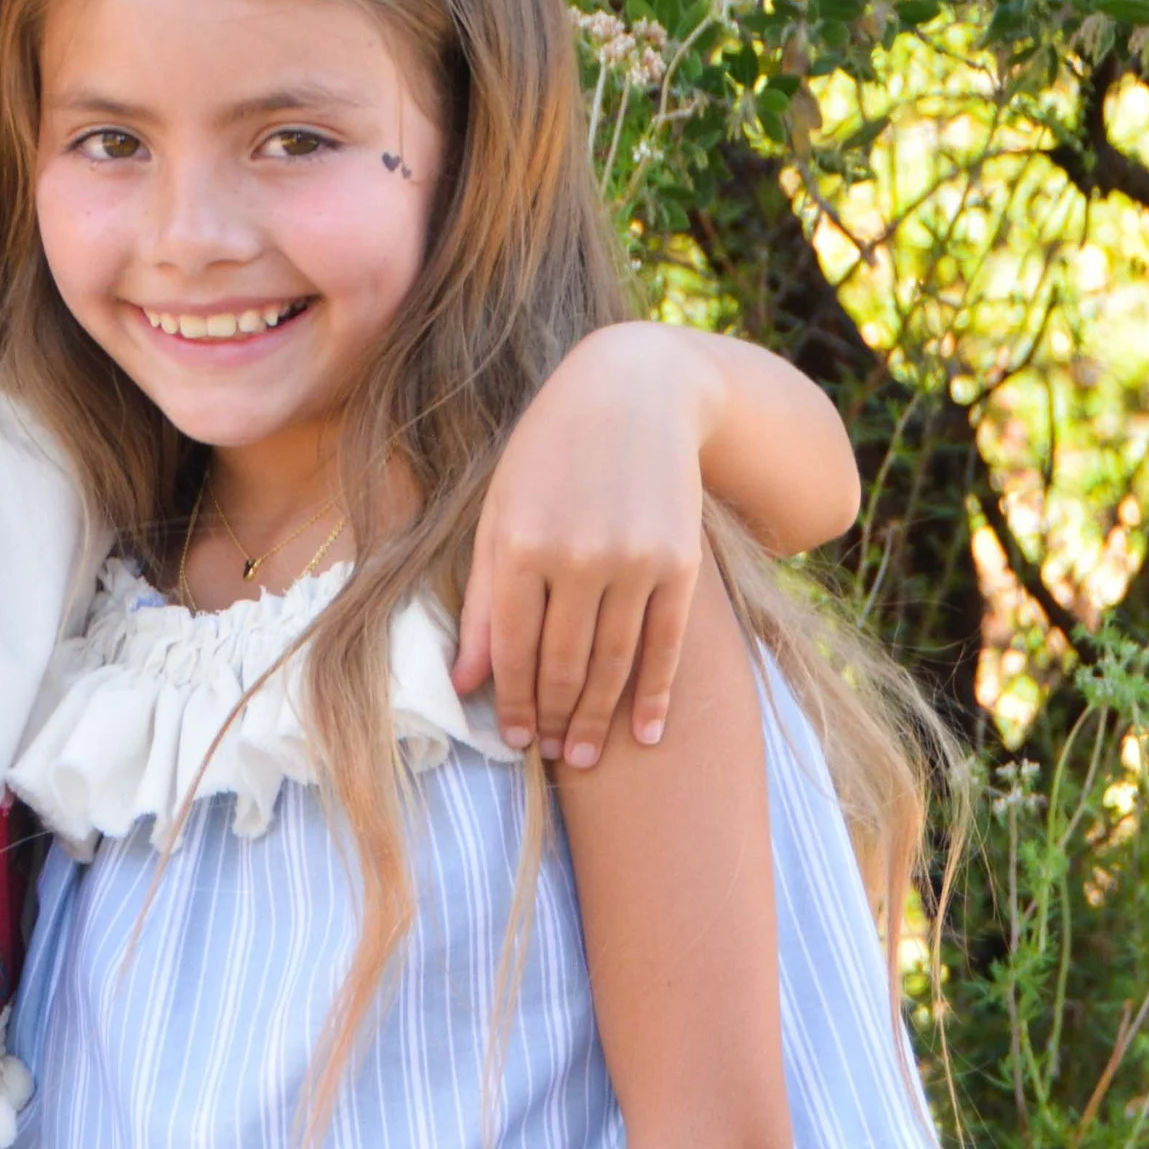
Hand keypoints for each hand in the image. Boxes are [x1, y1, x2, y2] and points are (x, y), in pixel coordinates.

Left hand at [453, 319, 708, 766]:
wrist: (636, 392)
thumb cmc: (549, 455)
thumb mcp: (500, 513)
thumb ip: (486, 600)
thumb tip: (466, 682)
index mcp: (521, 544)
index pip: (513, 649)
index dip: (511, 702)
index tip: (512, 739)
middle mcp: (578, 556)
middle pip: (562, 665)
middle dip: (552, 718)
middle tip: (549, 756)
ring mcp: (635, 560)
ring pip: (613, 663)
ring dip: (596, 718)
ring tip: (583, 756)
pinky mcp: (681, 562)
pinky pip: (667, 644)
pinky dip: (656, 695)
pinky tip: (647, 734)